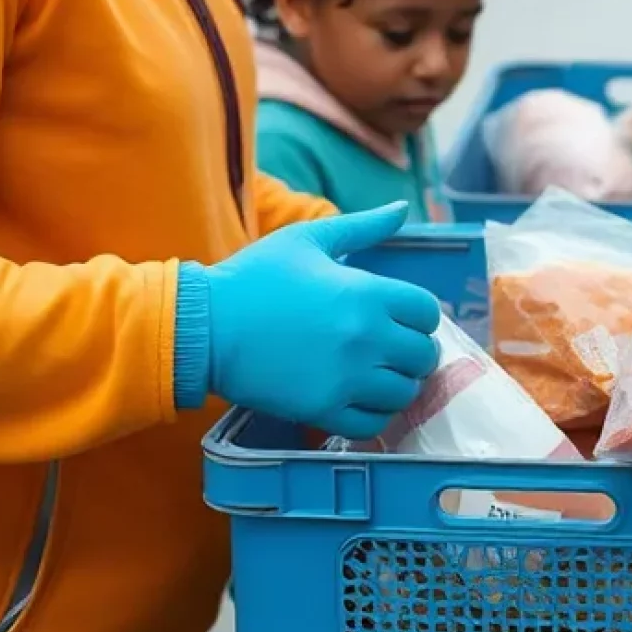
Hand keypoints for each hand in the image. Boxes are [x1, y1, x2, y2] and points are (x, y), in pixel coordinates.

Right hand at [202, 202, 440, 439]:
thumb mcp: (310, 239)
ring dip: (399, 385)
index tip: (402, 319)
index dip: (420, 316)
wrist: (204, 326)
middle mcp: (366, 336)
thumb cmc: (255, 277)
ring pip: (403, 393)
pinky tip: (362, 400)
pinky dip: (375, 416)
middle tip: (393, 350)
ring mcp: (345, 377)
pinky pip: (372, 424)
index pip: (427, 312)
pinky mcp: (321, 409)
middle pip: (423, 355)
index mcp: (368, 292)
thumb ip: (364, 226)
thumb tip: (403, 206)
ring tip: (380, 376)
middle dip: (414, 352)